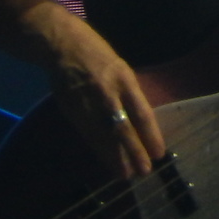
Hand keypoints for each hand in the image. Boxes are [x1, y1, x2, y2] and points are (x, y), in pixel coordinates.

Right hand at [21, 3, 166, 178]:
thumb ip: (128, 93)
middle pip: (122, 128)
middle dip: (134, 151)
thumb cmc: (96, 53)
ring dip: (114, 157)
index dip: (150, 135)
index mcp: (123, 78)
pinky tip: (106, 160)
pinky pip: (88, 133)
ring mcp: (86, 102)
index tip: (158, 153)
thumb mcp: (120, 67)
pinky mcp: (71, 109)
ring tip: (125, 174)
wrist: (60, 44)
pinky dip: (98, 148)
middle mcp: (106, 92)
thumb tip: (141, 121)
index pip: (140, 112)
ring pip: (103, 135)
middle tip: (144, 171)